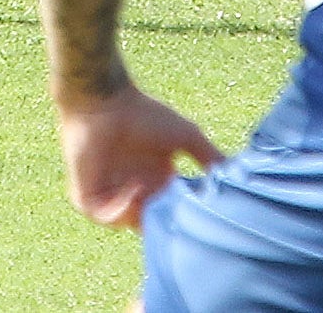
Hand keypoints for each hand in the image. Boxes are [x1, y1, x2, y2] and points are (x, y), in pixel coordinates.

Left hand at [56, 84, 224, 229]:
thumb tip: (235, 177)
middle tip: (173, 211)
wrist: (106, 99)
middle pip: (150, 224)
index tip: (196, 213)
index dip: (182, 217)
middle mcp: (134, 192)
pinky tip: (131, 192)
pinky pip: (101, 215)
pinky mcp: (87, 193)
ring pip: (127, 224)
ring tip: (149, 196)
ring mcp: (109, 194)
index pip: (170, 214)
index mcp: (156, 183)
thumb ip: (211, 157)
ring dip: (139, 216)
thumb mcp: (187, 137)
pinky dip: (118, 211)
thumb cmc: (145, 113)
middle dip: (162, 222)